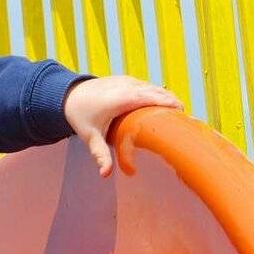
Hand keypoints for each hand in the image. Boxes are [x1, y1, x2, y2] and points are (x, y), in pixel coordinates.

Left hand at [63, 75, 181, 176]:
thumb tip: (105, 175)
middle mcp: (126, 85)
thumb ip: (100, 155)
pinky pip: (146, 85)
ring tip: (180, 113)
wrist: (67, 95)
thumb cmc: (80, 117)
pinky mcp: (126, 79)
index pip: (149, 97)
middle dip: (172, 101)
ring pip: (153, 86)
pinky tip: (165, 104)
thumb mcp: (90, 137)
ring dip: (166, 97)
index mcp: (121, 98)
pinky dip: (157, 93)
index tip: (182, 112)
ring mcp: (126, 80)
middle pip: (156, 91)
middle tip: (187, 118)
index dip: (167, 102)